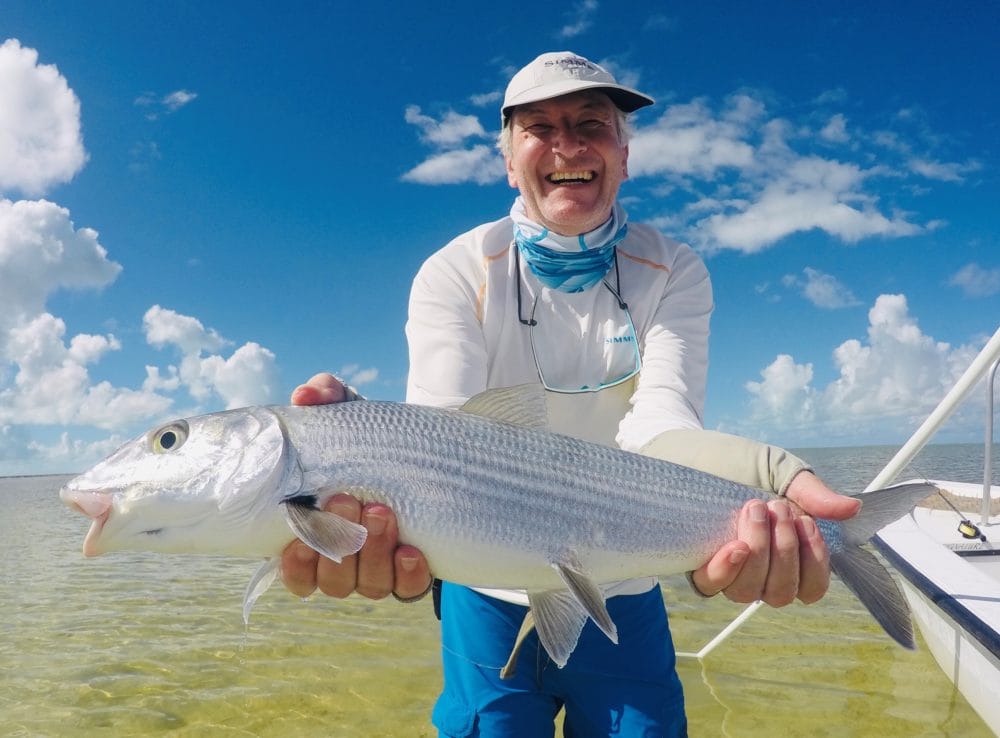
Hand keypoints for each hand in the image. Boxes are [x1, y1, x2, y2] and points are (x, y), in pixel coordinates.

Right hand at [280, 373, 433, 600]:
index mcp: (315, 534)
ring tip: (382, 512)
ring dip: (374, 554)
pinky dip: (408, 574)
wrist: (422, 446)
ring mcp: (380, 569)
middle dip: (339, 546)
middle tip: (347, 501)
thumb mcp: (347, 410)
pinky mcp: (414, 572)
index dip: (297, 564)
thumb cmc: (368, 435)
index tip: (302, 534)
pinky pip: (409, 588)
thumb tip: (306, 394)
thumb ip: (324, 395)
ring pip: (369, 585)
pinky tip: (412, 551)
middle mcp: (345, 561)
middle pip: (333, 580)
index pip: (296, 572)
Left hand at [689, 471, 860, 605]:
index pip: (811, 587)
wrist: (689, 449)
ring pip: (751, 591)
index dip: (815, 565)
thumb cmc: (735, 461)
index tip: (806, 524)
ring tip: (754, 509)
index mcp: (786, 552)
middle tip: (776, 507)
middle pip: (782, 593)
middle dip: (785, 550)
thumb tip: (852, 509)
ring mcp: (728, 569)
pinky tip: (736, 546)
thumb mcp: (778, 470)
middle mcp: (759, 569)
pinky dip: (729, 569)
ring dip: (760, 552)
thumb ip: (812, 493)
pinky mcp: (697, 564)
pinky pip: (714, 586)